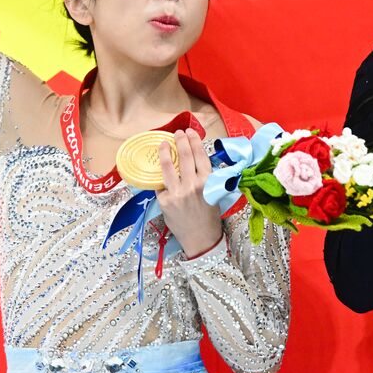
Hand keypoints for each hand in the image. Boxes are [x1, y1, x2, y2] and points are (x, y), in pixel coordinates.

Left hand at [156, 128, 222, 257]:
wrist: (201, 239)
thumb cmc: (209, 217)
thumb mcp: (214, 194)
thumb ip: (204, 178)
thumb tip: (193, 162)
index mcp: (209, 182)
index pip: (201, 155)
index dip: (194, 141)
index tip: (190, 133)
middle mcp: (193, 185)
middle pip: (185, 156)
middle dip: (181, 141)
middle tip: (178, 133)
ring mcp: (178, 193)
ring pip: (169, 166)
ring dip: (165, 152)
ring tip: (163, 143)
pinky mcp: (166, 201)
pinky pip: (161, 184)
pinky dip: (160, 176)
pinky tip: (159, 168)